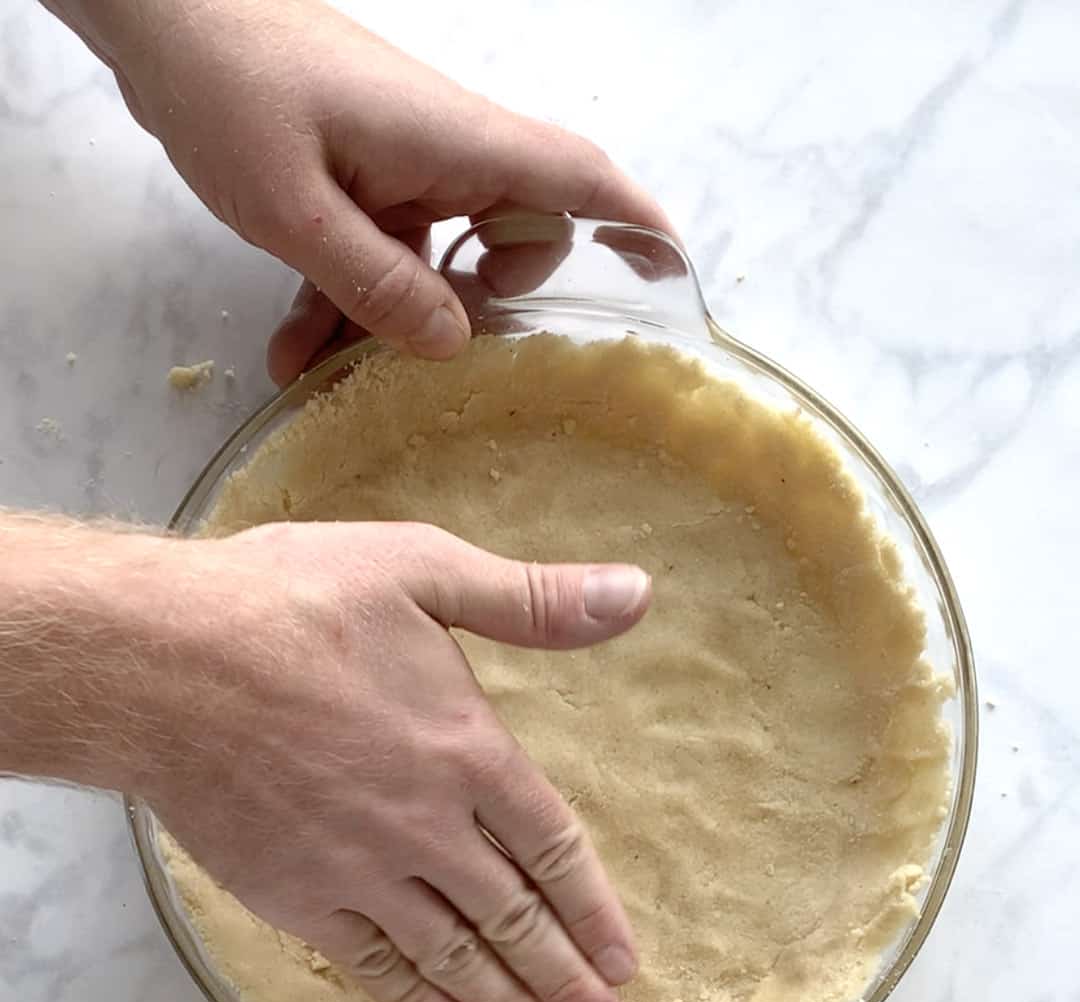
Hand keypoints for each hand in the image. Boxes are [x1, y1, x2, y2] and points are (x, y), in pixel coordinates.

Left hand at [78, 0, 673, 383]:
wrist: (160, 16)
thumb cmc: (231, 86)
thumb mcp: (294, 208)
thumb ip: (376, 283)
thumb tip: (453, 345)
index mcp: (457, 143)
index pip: (578, 181)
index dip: (634, 228)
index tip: (669, 283)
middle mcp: (446, 153)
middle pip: (517, 238)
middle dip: (487, 310)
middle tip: (447, 361)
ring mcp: (403, 165)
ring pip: (436, 261)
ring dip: (393, 322)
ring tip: (328, 373)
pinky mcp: (360, 177)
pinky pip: (380, 253)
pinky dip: (346, 300)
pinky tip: (293, 349)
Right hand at [149, 521, 651, 1001]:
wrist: (159, 662)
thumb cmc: (287, 602)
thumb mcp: (421, 570)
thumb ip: (531, 599)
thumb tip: (636, 593)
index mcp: (468, 749)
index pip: (554, 847)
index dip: (594, 910)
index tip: (625, 961)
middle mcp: (427, 826)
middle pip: (515, 921)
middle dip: (568, 985)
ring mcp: (360, 870)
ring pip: (453, 958)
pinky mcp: (296, 897)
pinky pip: (371, 964)